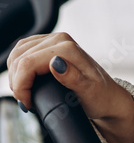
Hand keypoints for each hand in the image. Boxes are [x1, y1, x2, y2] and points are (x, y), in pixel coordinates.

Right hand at [7, 32, 133, 142]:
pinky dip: (18, 67)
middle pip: (20, 57)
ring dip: (15, 75)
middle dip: (17, 82)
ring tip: (24, 94)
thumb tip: (55, 63)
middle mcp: (60, 40)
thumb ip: (73, 78)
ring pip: (18, 53)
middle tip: (26, 102)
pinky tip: (23, 81)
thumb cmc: (101, 98)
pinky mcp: (48, 46)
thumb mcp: (89, 92)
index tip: (28, 103)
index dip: (21, 85)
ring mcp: (53, 41)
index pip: (28, 63)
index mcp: (67, 48)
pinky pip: (23, 51)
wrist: (108, 97)